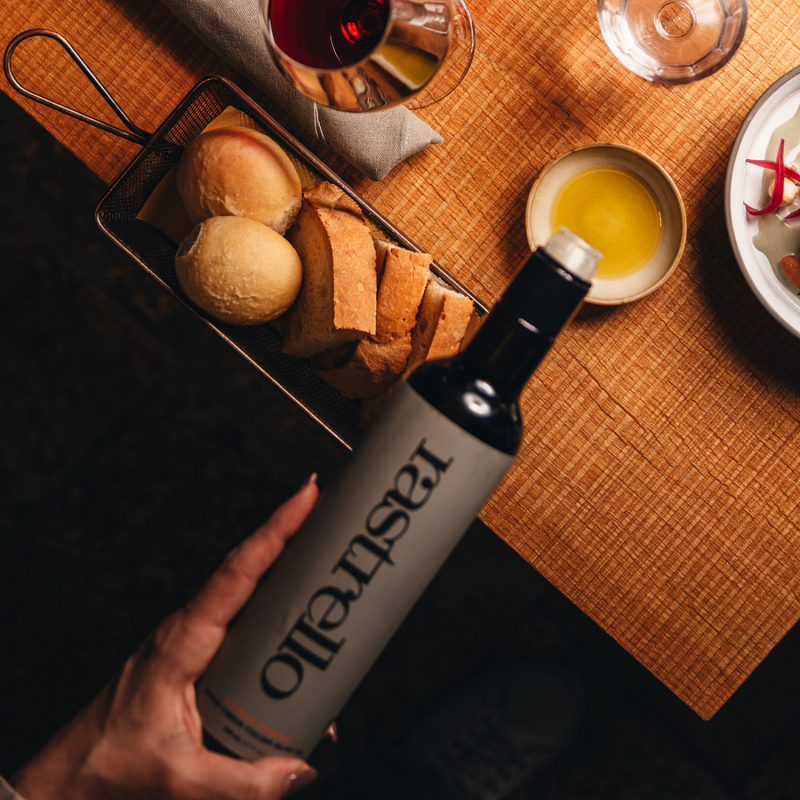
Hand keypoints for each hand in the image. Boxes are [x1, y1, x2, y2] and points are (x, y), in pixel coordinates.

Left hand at [11, 477, 319, 799]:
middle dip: (292, 538)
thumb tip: (298, 770)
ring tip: (328, 580)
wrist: (68, 778)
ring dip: (288, 584)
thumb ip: (242, 781)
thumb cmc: (106, 764)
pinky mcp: (198, 660)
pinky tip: (299, 658)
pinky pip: (244, 630)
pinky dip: (275, 627)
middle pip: (251, 571)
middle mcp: (189, 631)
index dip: (275, 529)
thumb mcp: (177, 779)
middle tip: (332, 522)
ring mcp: (193, 643)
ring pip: (250, 599)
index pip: (238, 571)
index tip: (305, 497)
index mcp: (183, 641)